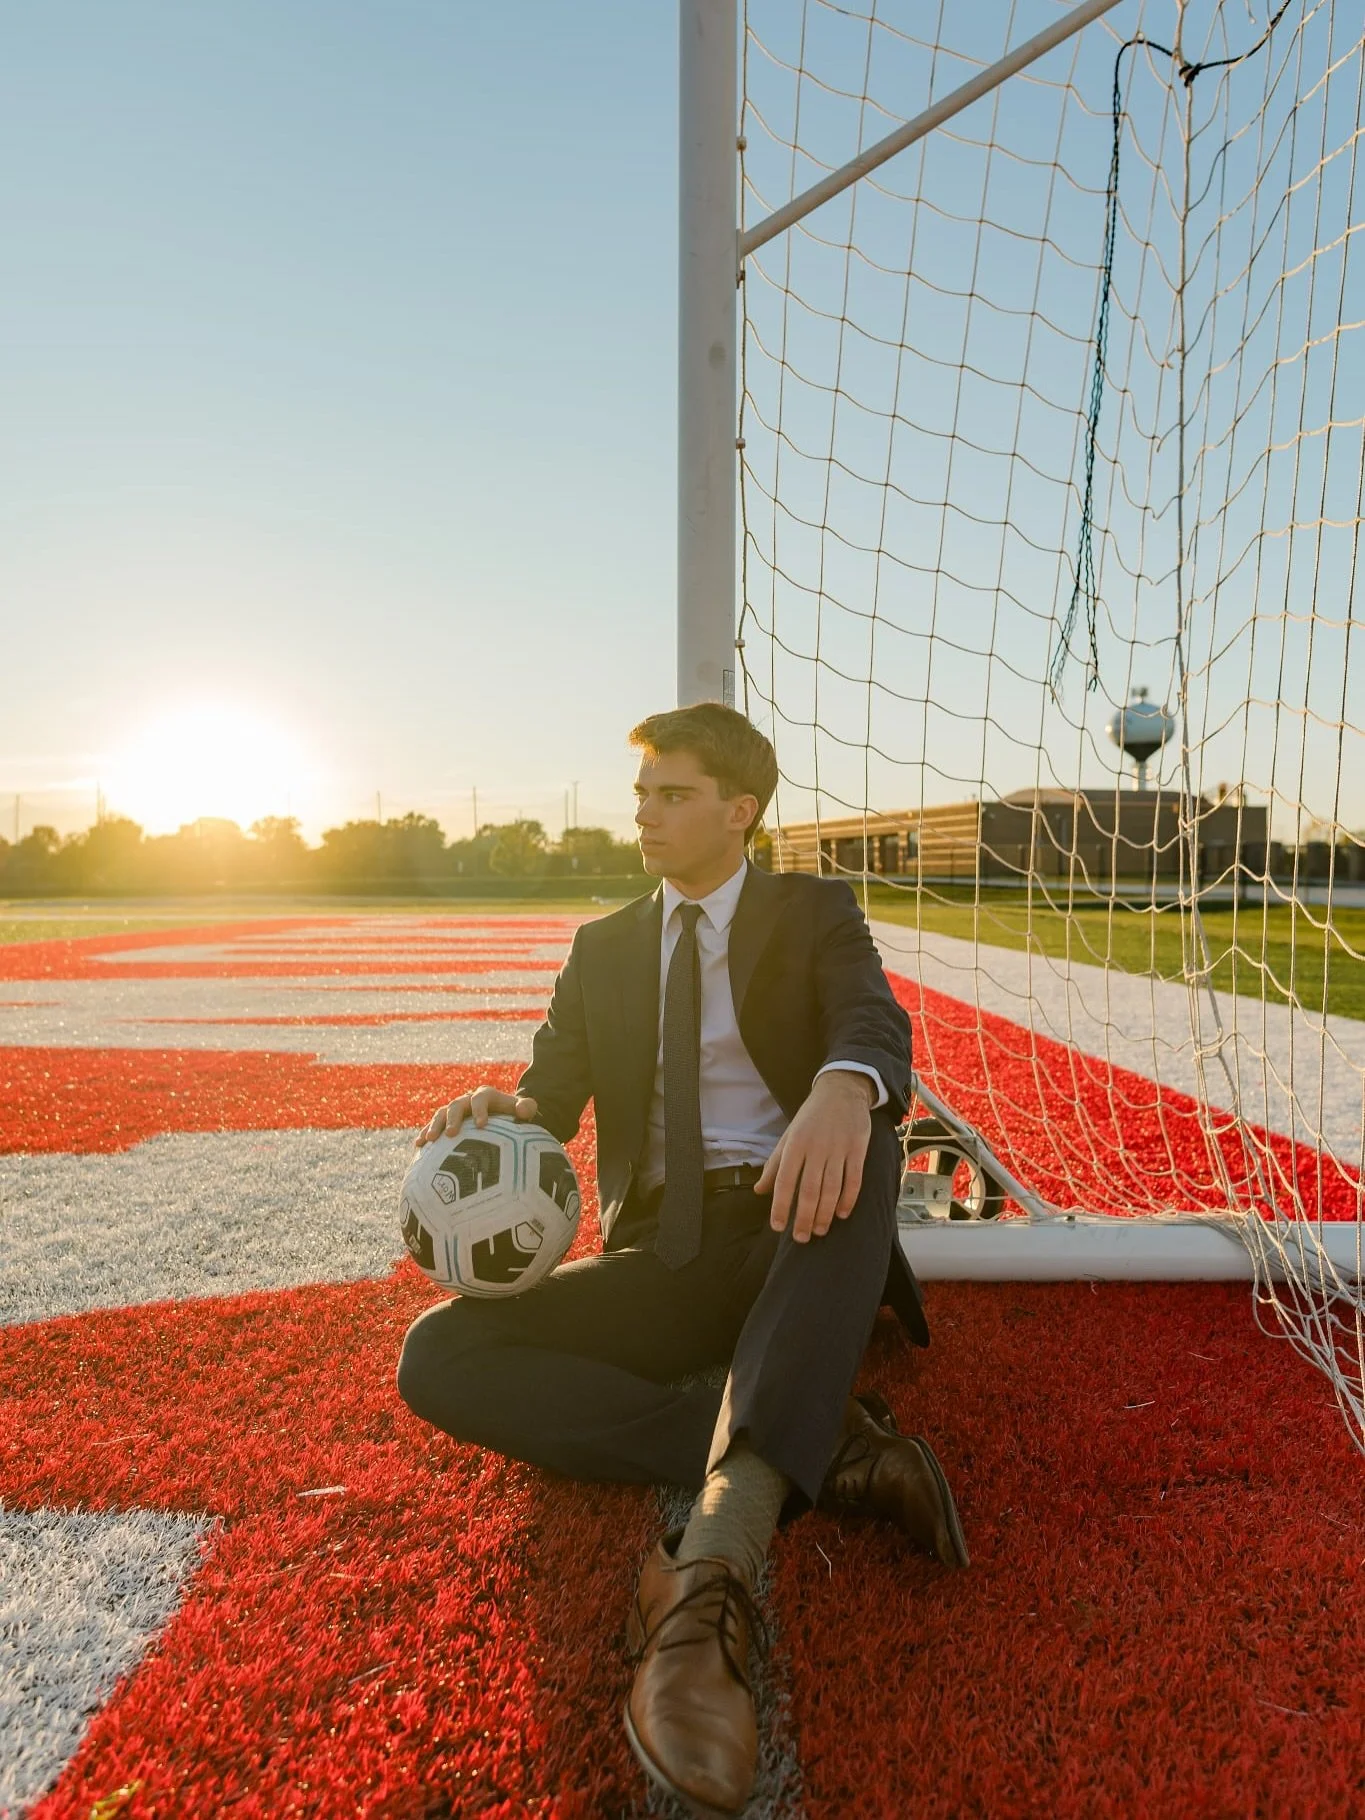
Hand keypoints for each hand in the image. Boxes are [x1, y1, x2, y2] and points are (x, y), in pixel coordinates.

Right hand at [415, 1084, 539, 1147]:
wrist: (500, 1118)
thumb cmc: (513, 1116)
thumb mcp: (523, 1110)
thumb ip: (526, 1107)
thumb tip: (525, 1109)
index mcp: (485, 1095)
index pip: (481, 1099)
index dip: (480, 1110)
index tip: (481, 1125)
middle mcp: (467, 1099)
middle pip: (456, 1105)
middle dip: (452, 1119)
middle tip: (450, 1134)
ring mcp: (454, 1110)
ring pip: (441, 1114)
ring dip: (434, 1126)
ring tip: (429, 1140)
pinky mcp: (445, 1121)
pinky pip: (432, 1125)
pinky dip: (425, 1133)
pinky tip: (419, 1146)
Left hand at [755, 1071, 872, 1242]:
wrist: (841, 1090)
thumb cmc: (810, 1117)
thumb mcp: (788, 1136)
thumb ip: (774, 1165)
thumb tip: (759, 1191)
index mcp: (795, 1144)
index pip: (785, 1180)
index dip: (781, 1206)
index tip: (778, 1227)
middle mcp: (816, 1148)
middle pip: (810, 1190)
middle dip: (804, 1217)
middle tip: (801, 1238)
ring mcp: (838, 1149)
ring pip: (832, 1188)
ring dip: (825, 1213)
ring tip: (820, 1230)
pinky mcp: (858, 1149)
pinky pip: (854, 1179)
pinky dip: (848, 1199)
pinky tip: (842, 1214)